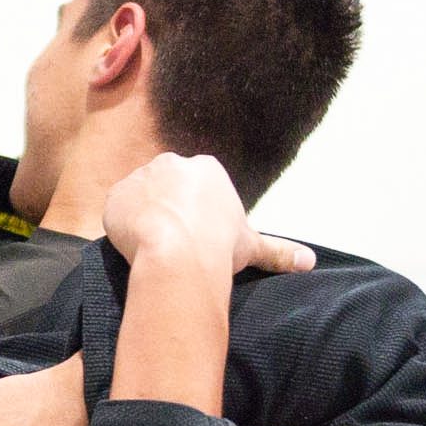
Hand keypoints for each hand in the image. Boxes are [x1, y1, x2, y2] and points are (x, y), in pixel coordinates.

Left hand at [103, 154, 314, 275]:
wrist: (177, 254)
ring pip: (141, 199)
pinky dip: (122, 227)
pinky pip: (117, 211)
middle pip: (167, 190)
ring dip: (144, 219)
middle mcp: (172, 163)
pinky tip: (135, 246)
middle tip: (174, 245)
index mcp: (205, 168)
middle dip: (170, 213)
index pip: (196, 189)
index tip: (197, 239)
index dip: (195, 216)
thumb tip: (310, 262)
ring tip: (155, 248)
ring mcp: (140, 177)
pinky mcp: (115, 196)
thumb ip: (279, 250)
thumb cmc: (218, 248)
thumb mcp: (252, 247)